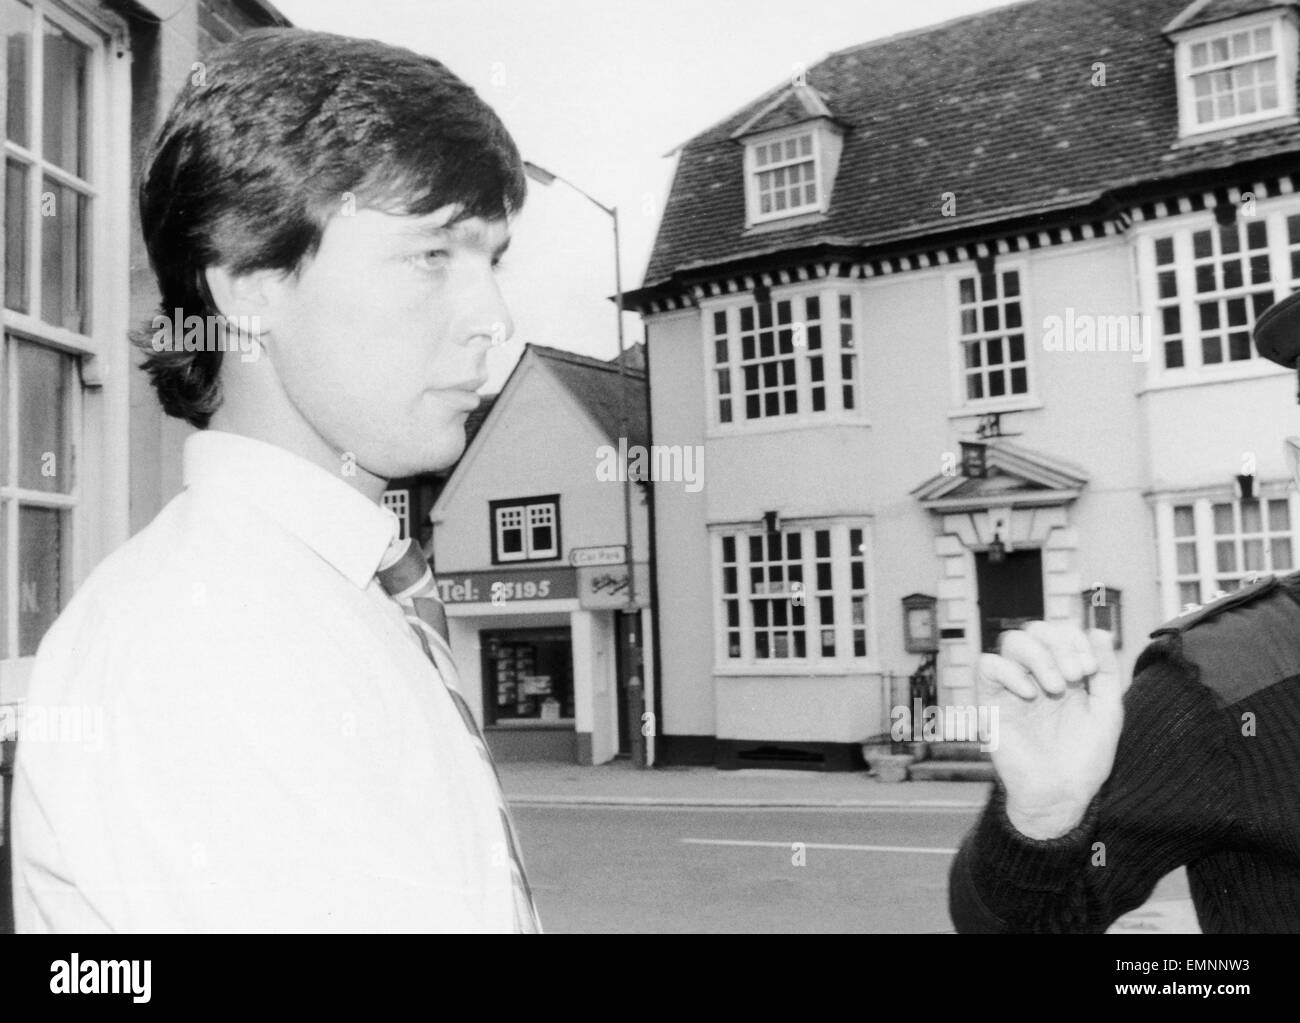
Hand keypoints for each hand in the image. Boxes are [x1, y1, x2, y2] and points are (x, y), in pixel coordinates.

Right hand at [976, 623, 1126, 839]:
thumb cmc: (1084, 759)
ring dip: (1039, 656)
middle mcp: (1037, 674)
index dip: (1076, 639)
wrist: (1061, 794)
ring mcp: (1013, 686)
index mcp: (1064, 673)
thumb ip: (1106, 671)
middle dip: (1060, 645)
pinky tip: (1030, 694)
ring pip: (1012, 641)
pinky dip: (1009, 672)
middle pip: (1036, 629)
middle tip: (1075, 676)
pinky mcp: (991, 701)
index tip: (1090, 669)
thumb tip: (1100, 631)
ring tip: (1056, 688)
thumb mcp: (1107, 711)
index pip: (1062, 632)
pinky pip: (988, 666)